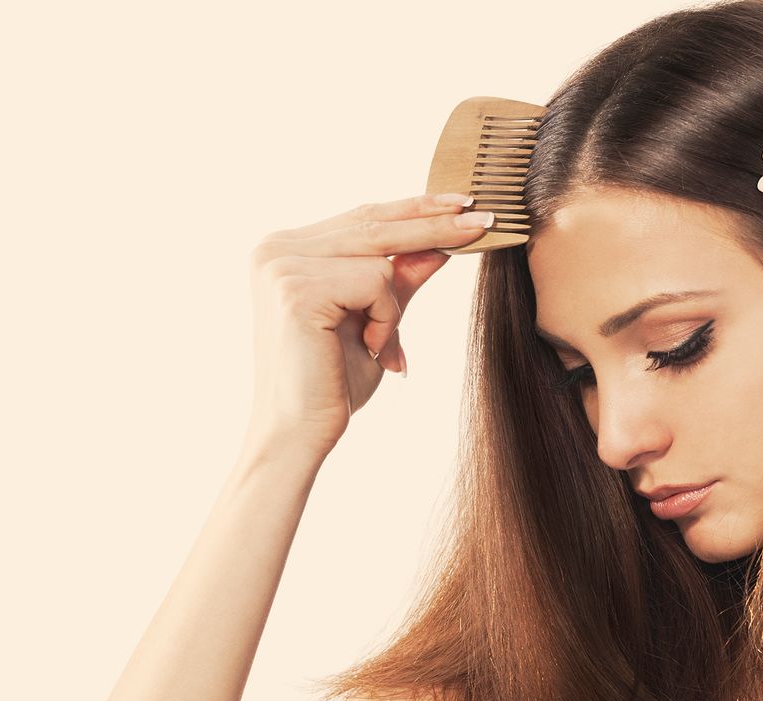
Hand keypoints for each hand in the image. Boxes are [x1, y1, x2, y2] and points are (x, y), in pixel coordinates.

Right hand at [244, 193, 492, 454]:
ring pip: (380, 256)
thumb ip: (401, 281)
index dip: (415, 208)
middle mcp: (276, 248)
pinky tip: (369, 348)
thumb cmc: (334, 384)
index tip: (463, 203)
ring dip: (394, 306)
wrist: (301, 434)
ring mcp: (281, 264)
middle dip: (435, 224)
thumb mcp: (378, 321)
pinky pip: (375, 282)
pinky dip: (386, 318)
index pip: (363, 216)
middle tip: (485, 221)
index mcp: (287, 250)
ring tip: (379, 345)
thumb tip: (441, 245)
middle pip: (374, 223)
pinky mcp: (296, 288)